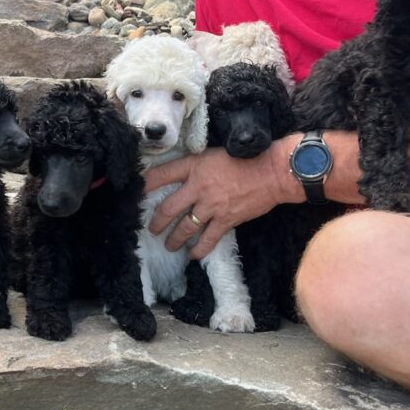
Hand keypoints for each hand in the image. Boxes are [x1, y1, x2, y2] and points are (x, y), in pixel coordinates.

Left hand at [144, 143, 295, 258]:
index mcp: (194, 167)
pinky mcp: (226, 220)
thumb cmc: (246, 159)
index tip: (136, 192)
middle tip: (151, 229)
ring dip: (174, 239)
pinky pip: (208, 239)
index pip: (161, 175)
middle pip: (168, 208)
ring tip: (169, 245)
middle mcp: (198, 187)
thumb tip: (182, 177)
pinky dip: (199, 249)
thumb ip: (196, 166)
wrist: (272, 172)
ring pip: (185, 228)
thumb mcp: (214, 154)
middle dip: (156, 222)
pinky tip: (193, 255)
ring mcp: (211, 206)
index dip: (146, 184)